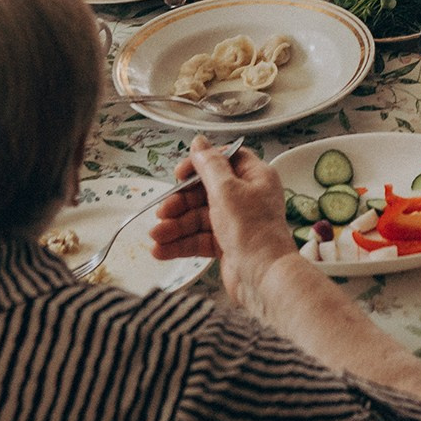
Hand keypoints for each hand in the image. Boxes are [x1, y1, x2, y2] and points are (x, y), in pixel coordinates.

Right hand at [149, 138, 294, 279]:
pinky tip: (161, 250)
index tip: (178, 174)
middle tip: (162, 212)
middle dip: (180, 203)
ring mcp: (237, 222)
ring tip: (156, 237)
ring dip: (176, 226)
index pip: (223, 160)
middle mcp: (247, 197)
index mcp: (254, 177)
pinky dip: (181, 243)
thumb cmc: (252, 230)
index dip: (199, 165)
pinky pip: (200, 239)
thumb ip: (209, 165)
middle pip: (205, 191)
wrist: (264, 278)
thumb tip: (199, 141)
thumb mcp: (226, 190)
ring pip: (199, 218)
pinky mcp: (228, 245)